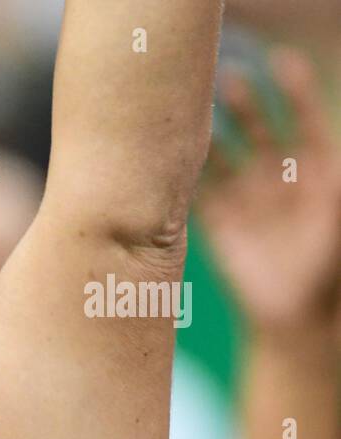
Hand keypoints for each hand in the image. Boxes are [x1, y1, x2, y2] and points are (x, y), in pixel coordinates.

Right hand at [199, 49, 340, 331]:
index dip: (295, 90)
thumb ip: (336, 194)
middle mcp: (278, 177)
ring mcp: (246, 198)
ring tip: (190, 114)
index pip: (306, 119)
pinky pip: (197, 191)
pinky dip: (183, 175)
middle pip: (260, 128)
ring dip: (210, 133)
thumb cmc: (329, 275)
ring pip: (225, 153)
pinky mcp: (217, 223)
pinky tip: (169, 160)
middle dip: (244, 102)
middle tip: (227, 80)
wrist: (296, 320)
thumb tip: (338, 163)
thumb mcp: (338, 228)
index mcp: (317, 171)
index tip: (280, 63)